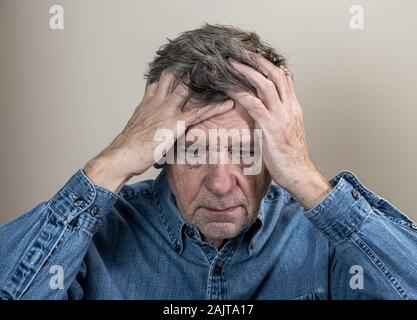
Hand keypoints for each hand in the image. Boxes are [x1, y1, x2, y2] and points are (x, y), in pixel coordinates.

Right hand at [84, 68, 233, 191]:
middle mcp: (157, 100)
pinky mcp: (176, 123)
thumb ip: (147, 117)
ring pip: (189, 89)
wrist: (122, 155)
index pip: (162, 79)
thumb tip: (152, 120)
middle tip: (206, 59)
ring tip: (222, 74)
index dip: (174, 70)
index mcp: (148, 100)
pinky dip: (215, 107)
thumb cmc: (129, 145)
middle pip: (175, 76)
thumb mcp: (138, 126)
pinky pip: (199, 112)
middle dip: (190, 67)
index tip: (185, 62)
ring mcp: (167, 110)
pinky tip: (228, 103)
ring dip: (206, 82)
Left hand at [227, 53, 331, 209]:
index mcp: (294, 108)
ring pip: (265, 85)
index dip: (271, 65)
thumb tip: (268, 108)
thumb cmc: (291, 156)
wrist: (298, 173)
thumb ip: (281, 117)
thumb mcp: (288, 131)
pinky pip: (254, 104)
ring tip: (233, 63)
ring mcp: (280, 116)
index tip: (258, 57)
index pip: (285, 79)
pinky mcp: (270, 127)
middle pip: (275, 75)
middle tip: (244, 52)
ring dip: (247, 71)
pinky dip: (241, 93)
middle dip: (259, 61)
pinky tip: (230, 88)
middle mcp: (289, 108)